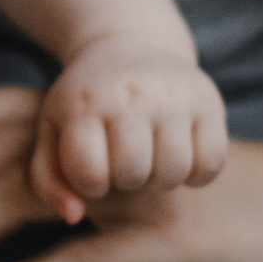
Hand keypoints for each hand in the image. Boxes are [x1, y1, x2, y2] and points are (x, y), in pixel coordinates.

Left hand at [29, 41, 226, 214]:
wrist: (129, 44)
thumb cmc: (86, 102)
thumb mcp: (54, 131)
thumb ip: (49, 180)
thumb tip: (74, 216)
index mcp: (85, 103)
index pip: (90, 173)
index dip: (91, 185)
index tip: (94, 171)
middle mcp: (131, 94)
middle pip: (134, 174)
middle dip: (127, 181)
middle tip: (124, 165)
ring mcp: (174, 95)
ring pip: (175, 171)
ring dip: (161, 179)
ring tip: (150, 160)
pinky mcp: (209, 100)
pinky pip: (212, 162)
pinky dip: (197, 173)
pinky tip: (180, 158)